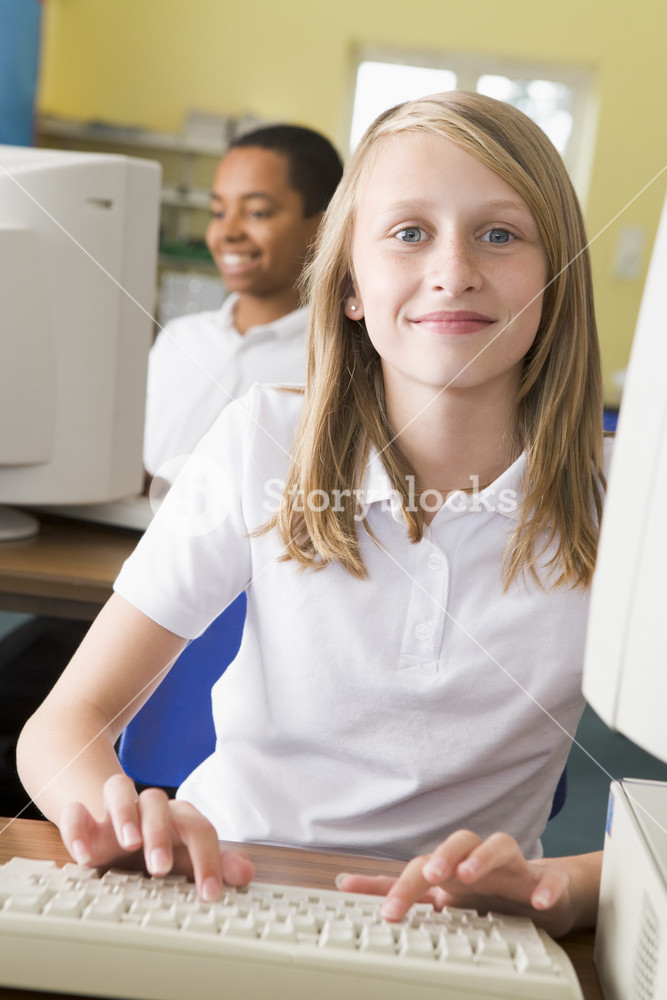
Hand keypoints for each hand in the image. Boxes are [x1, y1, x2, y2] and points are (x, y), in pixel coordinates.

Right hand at [58, 773, 253, 901]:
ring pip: (119, 788)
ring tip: (127, 844)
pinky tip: (83, 856)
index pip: (199, 828)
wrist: (115, 827)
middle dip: (160, 835)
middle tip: (160, 869)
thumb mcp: (185, 858)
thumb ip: (214, 864)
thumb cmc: (158, 845)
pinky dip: (77, 828)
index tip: (209, 893)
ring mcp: (114, 809)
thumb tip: (246, 874)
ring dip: (125, 814)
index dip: (208, 859)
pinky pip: (76, 811)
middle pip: (157, 803)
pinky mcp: (84, 818)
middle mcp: (147, 807)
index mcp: (177, 817)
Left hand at [337, 830, 581, 938]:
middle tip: (430, 876)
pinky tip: (539, 902)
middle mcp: (478, 862)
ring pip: (499, 847)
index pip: (420, 868)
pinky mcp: (545, 880)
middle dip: (441, 857)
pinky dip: (545, 888)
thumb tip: (347, 884)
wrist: (541, 893)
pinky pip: (548, 879)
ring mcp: (512, 868)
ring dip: (483, 858)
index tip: (382, 908)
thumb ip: (399, 891)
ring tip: (470, 876)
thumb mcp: (441, 896)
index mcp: (452, 869)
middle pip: (456, 843)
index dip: (399, 886)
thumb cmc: (486, 890)